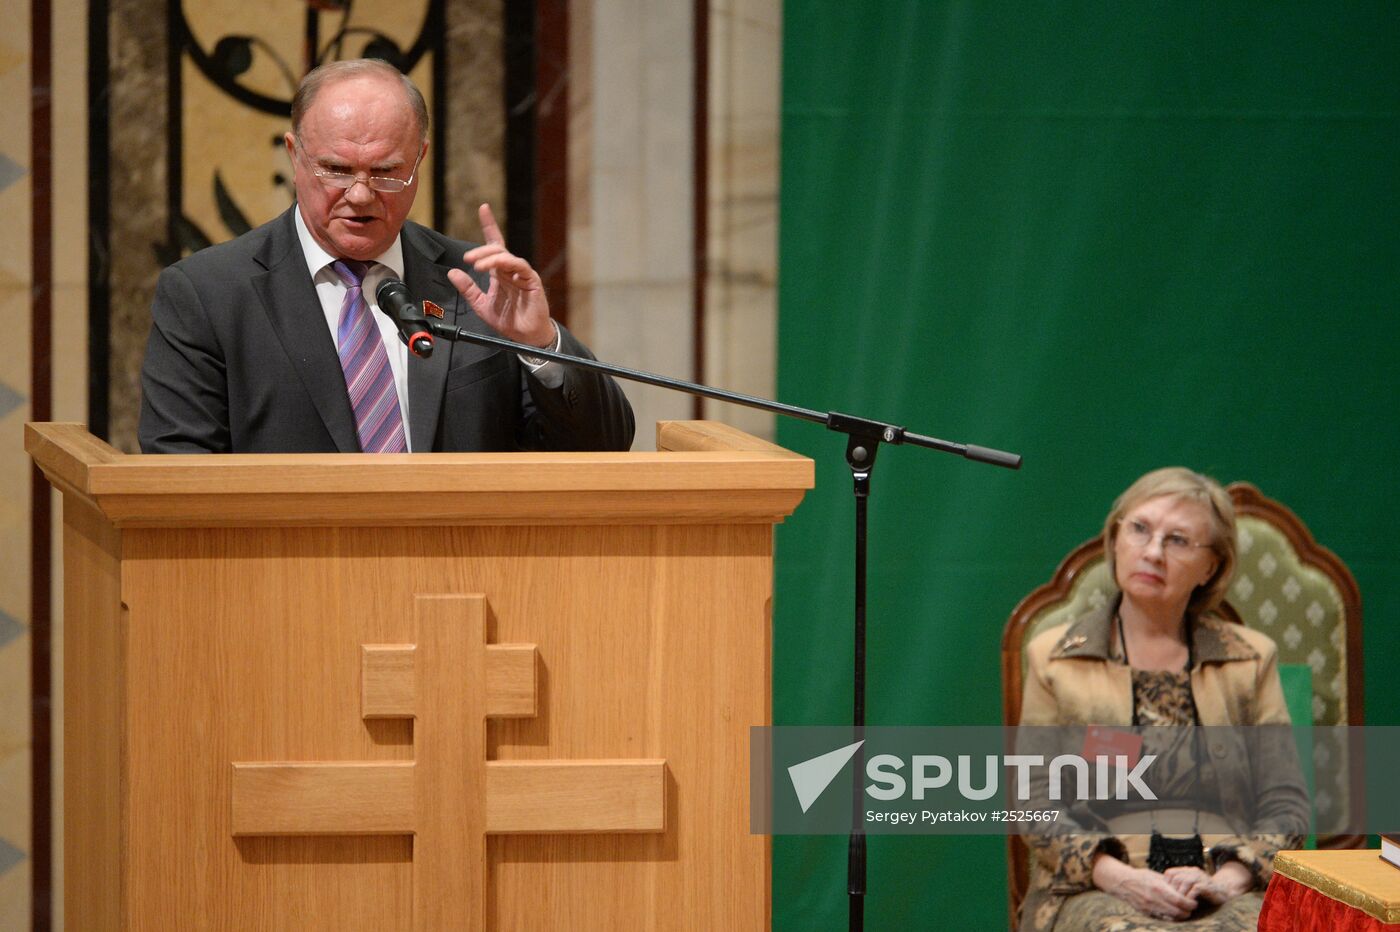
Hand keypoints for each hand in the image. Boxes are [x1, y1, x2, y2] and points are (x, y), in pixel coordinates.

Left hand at [447, 203, 555, 347]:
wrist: (525, 337)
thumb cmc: (508, 320)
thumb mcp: (480, 304)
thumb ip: (468, 288)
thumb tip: (453, 272)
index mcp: (500, 272)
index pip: (494, 244)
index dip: (489, 225)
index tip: (483, 209)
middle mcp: (510, 270)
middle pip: (496, 250)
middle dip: (481, 251)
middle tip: (467, 259)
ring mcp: (521, 274)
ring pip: (506, 256)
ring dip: (490, 258)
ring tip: (476, 265)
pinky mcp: (531, 280)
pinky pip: (519, 266)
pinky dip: (506, 264)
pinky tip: (495, 268)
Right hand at [1092, 854, 1196, 921]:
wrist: (1122, 882)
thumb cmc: (1141, 877)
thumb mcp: (1156, 876)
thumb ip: (1170, 884)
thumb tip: (1185, 889)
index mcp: (1159, 889)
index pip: (1181, 901)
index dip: (1191, 903)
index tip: (1194, 902)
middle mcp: (1155, 900)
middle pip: (1179, 913)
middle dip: (1188, 912)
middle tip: (1190, 908)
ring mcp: (1150, 908)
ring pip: (1172, 918)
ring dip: (1180, 916)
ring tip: (1183, 910)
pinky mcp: (1147, 913)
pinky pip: (1163, 918)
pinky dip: (1170, 917)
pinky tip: (1173, 912)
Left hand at [1164, 861, 1252, 904]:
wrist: (1224, 892)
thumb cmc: (1203, 892)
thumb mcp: (1189, 886)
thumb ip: (1179, 885)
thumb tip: (1163, 893)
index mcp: (1187, 870)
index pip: (1169, 873)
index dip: (1167, 884)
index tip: (1168, 894)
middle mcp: (1193, 871)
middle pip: (1176, 878)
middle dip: (1173, 891)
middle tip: (1174, 901)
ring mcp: (1201, 877)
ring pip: (1184, 882)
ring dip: (1181, 894)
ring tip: (1182, 903)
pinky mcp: (1208, 885)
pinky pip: (1195, 888)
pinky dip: (1191, 897)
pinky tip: (1191, 903)